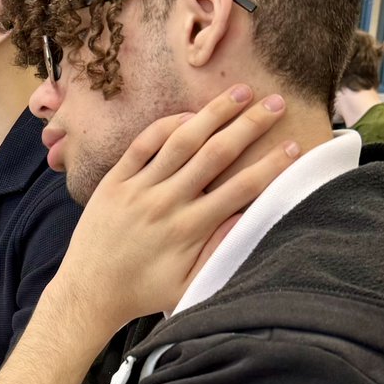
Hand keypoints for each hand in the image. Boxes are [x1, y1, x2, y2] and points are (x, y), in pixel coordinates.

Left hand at [50, 85, 298, 330]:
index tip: (295, 146)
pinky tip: (190, 114)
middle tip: (277, 103)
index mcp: (189, 229)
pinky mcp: (113, 182)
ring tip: (241, 92)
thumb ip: (220, 253)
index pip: (241, 189)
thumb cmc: (143, 292)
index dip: (271, 165)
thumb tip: (249, 218)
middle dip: (250, 125)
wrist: (89, 291)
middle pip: (216, 154)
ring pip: (181, 141)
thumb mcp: (189, 285)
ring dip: (213, 113)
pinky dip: (166, 125)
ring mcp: (137, 189)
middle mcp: (165, 203)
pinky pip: (142, 145)